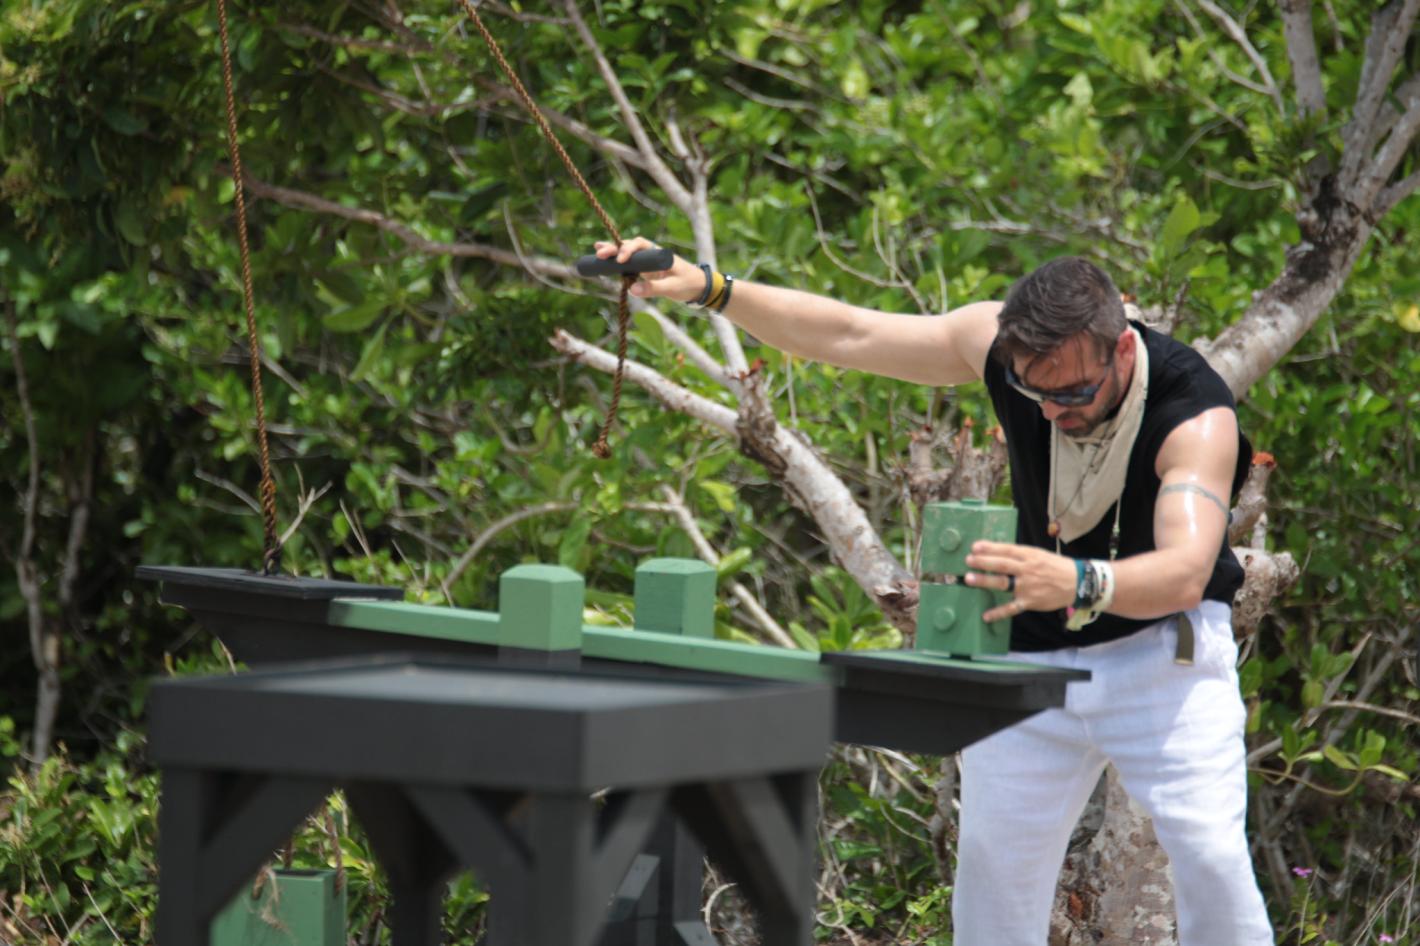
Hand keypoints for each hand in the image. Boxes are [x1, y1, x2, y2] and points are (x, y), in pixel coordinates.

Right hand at [593, 237, 703, 302]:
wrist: (699, 287)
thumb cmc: (689, 284)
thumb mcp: (672, 288)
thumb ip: (653, 288)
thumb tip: (631, 289)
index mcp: (659, 253)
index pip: (641, 245)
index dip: (629, 250)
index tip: (621, 261)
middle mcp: (652, 255)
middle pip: (630, 247)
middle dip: (615, 249)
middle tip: (600, 253)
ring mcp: (647, 263)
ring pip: (627, 254)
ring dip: (613, 253)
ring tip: (597, 251)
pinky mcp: (645, 272)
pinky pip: (629, 266)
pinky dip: (617, 264)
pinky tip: (604, 261)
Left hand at [963, 540, 1077, 622]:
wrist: (1078, 582)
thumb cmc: (1055, 567)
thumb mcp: (1039, 554)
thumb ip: (1020, 555)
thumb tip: (997, 552)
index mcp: (1030, 556)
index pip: (1007, 550)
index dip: (990, 548)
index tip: (975, 547)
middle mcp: (1028, 570)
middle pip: (1002, 565)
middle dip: (983, 562)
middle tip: (968, 560)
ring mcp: (1028, 587)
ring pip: (1003, 583)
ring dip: (985, 581)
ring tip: (969, 578)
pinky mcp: (1030, 602)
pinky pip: (1012, 608)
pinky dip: (999, 613)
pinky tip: (986, 616)